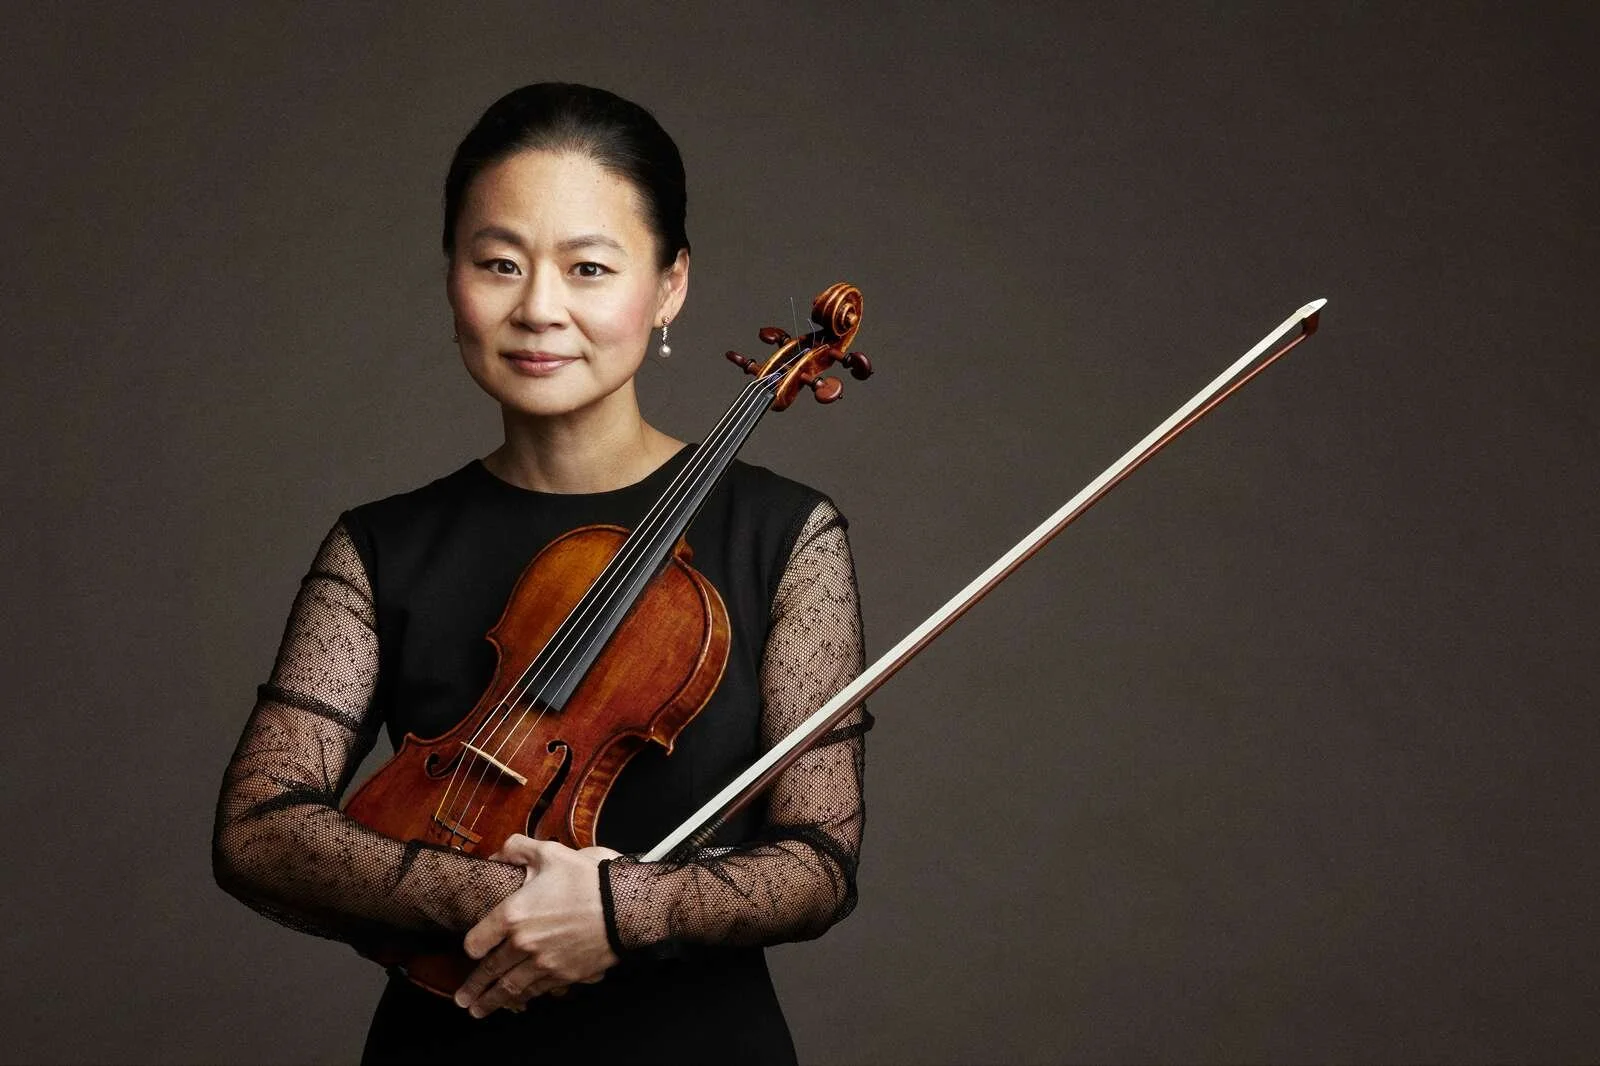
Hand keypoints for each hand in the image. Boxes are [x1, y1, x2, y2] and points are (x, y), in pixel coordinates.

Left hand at [454, 834, 620, 1018]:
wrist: (625, 907)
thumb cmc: (588, 880)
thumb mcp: (550, 853)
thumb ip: (518, 848)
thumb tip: (498, 854)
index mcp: (513, 915)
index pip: (476, 941)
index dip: (471, 947)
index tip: (472, 950)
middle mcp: (523, 944)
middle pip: (489, 971)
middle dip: (473, 988)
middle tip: (462, 1000)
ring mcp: (543, 963)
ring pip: (510, 988)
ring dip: (492, 1001)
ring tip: (479, 1010)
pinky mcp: (564, 975)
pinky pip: (537, 992)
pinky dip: (524, 999)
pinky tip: (519, 1002)